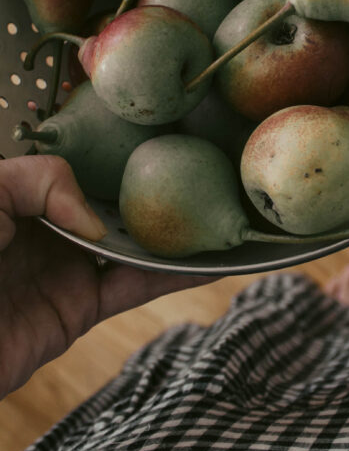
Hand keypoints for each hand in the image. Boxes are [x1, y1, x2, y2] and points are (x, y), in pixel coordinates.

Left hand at [0, 155, 217, 397]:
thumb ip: (42, 179)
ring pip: (131, 246)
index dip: (119, 156)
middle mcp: (50, 230)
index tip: (162, 140)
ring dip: (175, 236)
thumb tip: (94, 219)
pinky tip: (210, 264)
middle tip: (206, 176)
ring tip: (221, 217)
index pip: (81, 170)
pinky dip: (172, 278)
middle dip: (155, 192)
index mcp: (25, 196)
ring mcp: (66, 270)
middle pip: (113, 206)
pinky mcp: (78, 311)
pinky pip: (132, 288)